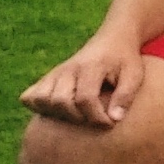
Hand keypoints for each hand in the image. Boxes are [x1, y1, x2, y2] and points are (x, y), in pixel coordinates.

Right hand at [21, 33, 150, 126]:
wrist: (112, 40)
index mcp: (91, 67)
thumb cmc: (125, 61)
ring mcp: (54, 73)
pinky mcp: (46, 79)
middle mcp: (68, 69)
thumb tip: (114, 120)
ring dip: (57, 114)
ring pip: (40, 100)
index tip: (109, 123)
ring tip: (78, 115)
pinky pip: (29, 97)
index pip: (85, 98)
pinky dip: (38, 107)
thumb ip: (126, 96)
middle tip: (94, 119)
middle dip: (77, 118)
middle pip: (60, 101)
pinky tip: (58, 111)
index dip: (96, 117)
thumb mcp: (134, 75)